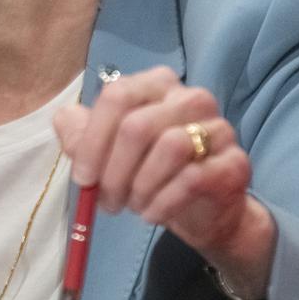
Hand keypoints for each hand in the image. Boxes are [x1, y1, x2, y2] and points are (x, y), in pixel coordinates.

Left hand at [53, 66, 275, 299]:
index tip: (82, 177)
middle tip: (106, 200)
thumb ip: (82, 134)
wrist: (200, 210)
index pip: (117, 95)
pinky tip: (152, 214)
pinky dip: (163, 202)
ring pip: (170, 148)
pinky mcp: (234, 163)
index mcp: (156, 84)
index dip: (94, 139)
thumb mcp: (108, 154)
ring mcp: (218, 128)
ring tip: (133, 205)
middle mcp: (191, 97)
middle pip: (138, 125)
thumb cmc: (149, 172)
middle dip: (113, 171)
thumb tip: (63, 118)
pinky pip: (194, 178)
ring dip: (140, 186)